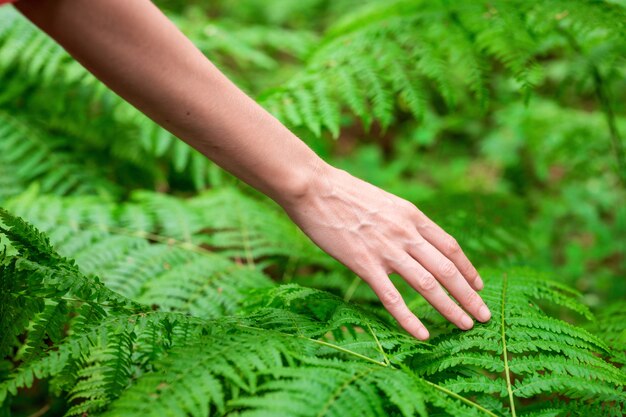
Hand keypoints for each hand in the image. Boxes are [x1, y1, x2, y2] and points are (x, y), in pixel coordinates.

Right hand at [282, 163, 490, 339]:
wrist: (313, 187)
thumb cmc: (342, 192)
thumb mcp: (383, 201)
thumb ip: (400, 220)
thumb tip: (410, 237)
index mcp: (412, 215)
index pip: (450, 246)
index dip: (469, 269)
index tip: (479, 286)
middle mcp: (406, 232)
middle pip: (448, 269)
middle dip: (469, 295)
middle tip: (484, 316)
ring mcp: (386, 249)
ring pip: (428, 284)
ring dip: (451, 308)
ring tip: (466, 326)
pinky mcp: (364, 263)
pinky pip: (392, 297)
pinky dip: (409, 318)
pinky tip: (422, 334)